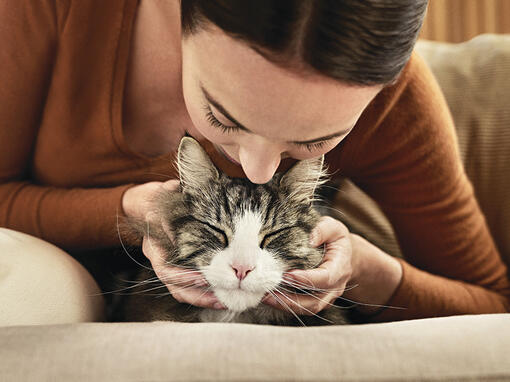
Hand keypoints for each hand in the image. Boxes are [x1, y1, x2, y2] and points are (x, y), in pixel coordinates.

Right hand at [122, 179, 226, 309]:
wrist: (149, 201)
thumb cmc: (160, 196)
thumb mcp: (165, 195)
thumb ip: (173, 201)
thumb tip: (178, 214)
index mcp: (154, 246)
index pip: (165, 269)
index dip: (183, 276)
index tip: (203, 279)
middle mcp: (159, 260)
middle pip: (174, 287)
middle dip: (197, 296)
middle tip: (219, 298)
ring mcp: (168, 265)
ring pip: (180, 291)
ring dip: (202, 299)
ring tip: (224, 301)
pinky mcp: (179, 266)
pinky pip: (188, 287)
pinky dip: (203, 293)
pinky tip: (221, 294)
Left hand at [261, 216, 357, 315]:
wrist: (344, 255)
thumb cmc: (336, 239)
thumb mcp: (334, 228)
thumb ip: (324, 229)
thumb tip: (311, 239)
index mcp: (339, 269)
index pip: (325, 278)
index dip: (306, 279)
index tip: (287, 275)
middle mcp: (334, 288)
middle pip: (314, 302)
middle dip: (290, 300)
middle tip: (268, 293)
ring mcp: (326, 297)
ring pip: (307, 309)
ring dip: (285, 306)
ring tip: (265, 298)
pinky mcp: (316, 300)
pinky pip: (302, 307)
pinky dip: (285, 305)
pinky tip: (269, 298)